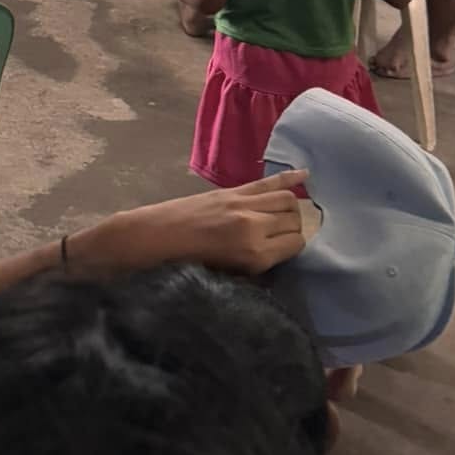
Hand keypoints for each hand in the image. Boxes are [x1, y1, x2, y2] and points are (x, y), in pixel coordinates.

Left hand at [74, 173, 310, 278]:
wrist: (148, 241)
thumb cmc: (183, 268)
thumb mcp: (226, 279)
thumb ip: (256, 268)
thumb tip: (278, 257)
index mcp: (255, 255)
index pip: (297, 245)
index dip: (296, 248)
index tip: (289, 251)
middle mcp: (254, 227)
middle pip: (295, 221)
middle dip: (296, 229)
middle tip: (287, 237)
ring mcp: (243, 205)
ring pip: (287, 200)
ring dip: (293, 208)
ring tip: (291, 216)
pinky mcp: (231, 191)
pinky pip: (267, 183)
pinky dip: (288, 178)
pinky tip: (305, 175)